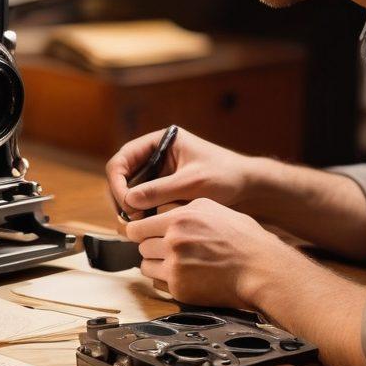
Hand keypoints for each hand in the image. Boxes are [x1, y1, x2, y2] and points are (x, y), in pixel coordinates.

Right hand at [106, 128, 255, 222]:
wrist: (247, 185)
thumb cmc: (224, 176)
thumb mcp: (192, 183)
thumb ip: (160, 190)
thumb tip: (129, 201)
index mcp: (159, 141)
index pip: (122, 159)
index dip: (118, 181)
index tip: (126, 203)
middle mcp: (153, 154)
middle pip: (121, 175)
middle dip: (122, 196)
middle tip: (131, 218)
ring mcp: (157, 171)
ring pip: (129, 189)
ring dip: (129, 206)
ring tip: (138, 223)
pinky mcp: (162, 187)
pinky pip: (142, 198)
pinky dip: (140, 211)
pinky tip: (145, 223)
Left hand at [123, 198, 282, 308]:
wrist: (262, 270)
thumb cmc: (242, 238)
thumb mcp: (212, 209)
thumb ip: (181, 208)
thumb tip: (157, 211)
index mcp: (180, 218)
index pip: (138, 225)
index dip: (142, 230)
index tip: (147, 234)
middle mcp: (174, 241)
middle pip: (141, 245)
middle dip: (151, 247)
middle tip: (168, 249)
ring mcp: (175, 266)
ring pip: (145, 265)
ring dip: (156, 265)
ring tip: (177, 263)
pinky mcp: (179, 288)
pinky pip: (157, 284)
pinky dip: (167, 281)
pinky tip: (186, 276)